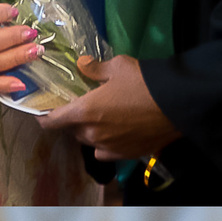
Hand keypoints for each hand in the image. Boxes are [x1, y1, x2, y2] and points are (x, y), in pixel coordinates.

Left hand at [36, 55, 178, 161]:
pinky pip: (105, 152)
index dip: (44, 117)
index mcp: (83, 112)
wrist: (178, 103)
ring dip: (90, 132)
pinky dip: (105, 145)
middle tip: (83, 108)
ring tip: (101, 120)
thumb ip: (94, 69)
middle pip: (72, 130)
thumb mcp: (117, 67)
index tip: (43, 113)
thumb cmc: (144, 82)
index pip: (51, 121)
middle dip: (73, 120)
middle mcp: (92, 134)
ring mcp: (108, 147)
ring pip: (89, 141)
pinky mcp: (126, 154)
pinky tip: (113, 135)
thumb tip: (81, 66)